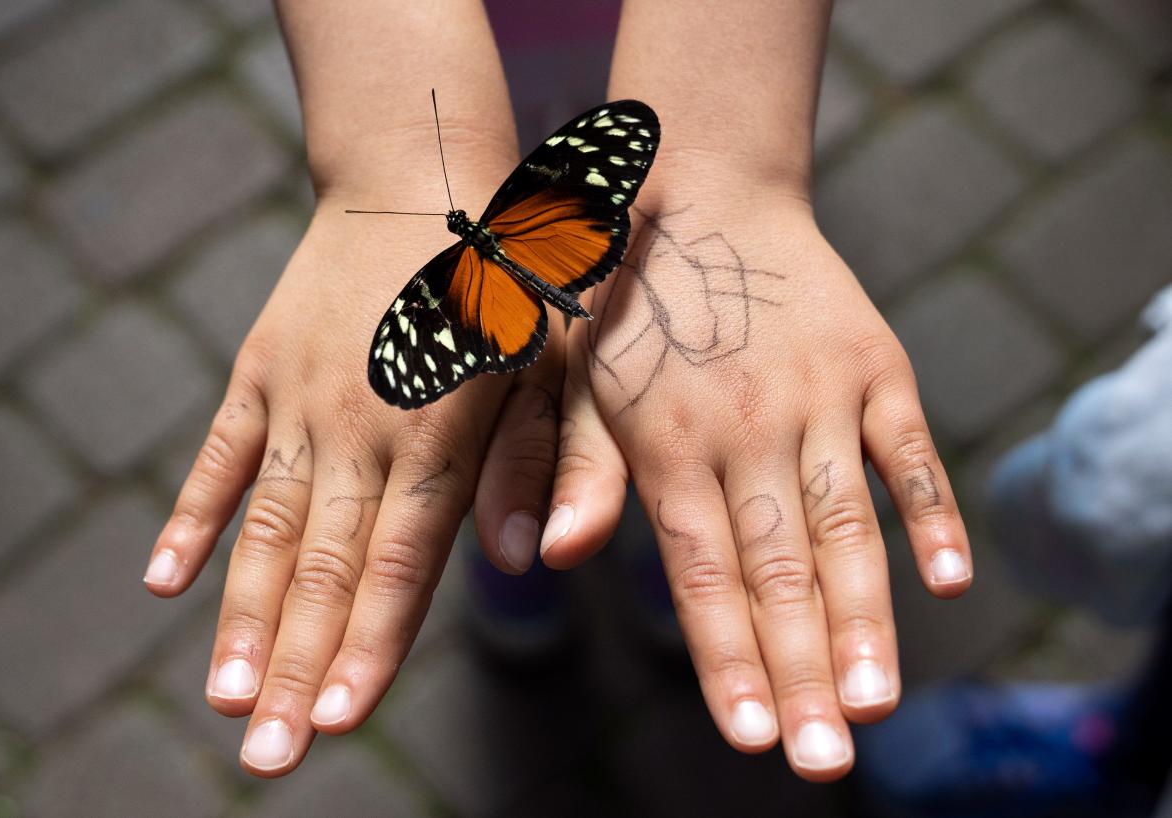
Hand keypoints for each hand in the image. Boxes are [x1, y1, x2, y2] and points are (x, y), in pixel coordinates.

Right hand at [141, 164, 564, 776]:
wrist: (423, 173)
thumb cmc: (510, 279)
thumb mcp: (554, 361)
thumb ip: (541, 460)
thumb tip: (529, 561)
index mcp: (440, 430)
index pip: (401, 562)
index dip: (368, 646)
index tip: (333, 723)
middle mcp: (362, 424)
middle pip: (327, 567)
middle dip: (298, 668)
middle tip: (265, 760)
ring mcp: (301, 398)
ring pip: (267, 528)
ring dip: (244, 617)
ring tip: (222, 700)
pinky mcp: (259, 369)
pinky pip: (220, 454)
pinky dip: (191, 517)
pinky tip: (162, 582)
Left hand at [542, 185, 972, 781]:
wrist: (705, 187)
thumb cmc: (621, 299)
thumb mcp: (567, 371)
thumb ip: (569, 465)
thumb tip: (546, 556)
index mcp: (668, 438)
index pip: (703, 572)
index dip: (727, 659)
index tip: (751, 737)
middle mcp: (749, 425)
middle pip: (780, 568)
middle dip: (801, 671)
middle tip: (823, 762)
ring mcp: (822, 394)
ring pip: (848, 524)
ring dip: (866, 618)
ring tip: (877, 702)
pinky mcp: (876, 363)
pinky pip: (912, 450)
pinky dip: (933, 514)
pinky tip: (950, 583)